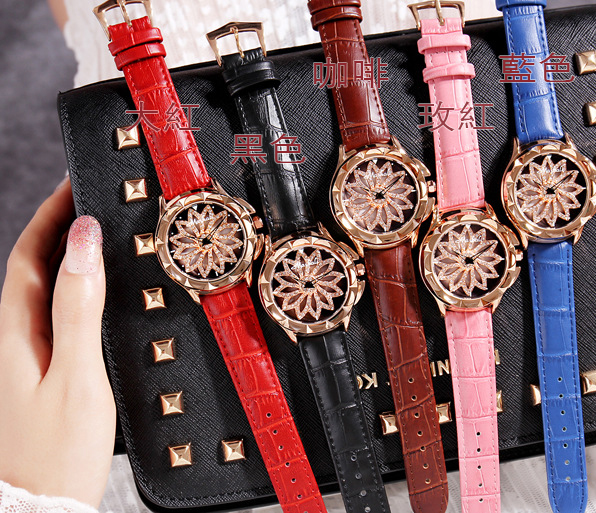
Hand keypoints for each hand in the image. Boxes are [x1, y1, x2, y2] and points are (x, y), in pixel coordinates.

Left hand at [0, 178, 114, 506]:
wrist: (45, 507)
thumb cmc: (58, 451)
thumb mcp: (76, 373)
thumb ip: (78, 306)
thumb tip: (84, 243)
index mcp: (15, 332)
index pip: (29, 255)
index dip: (50, 214)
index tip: (76, 184)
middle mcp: (13, 340)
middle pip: (32, 267)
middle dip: (58, 226)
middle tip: (92, 199)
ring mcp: (24, 358)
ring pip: (42, 290)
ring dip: (66, 255)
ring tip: (98, 235)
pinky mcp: (41, 374)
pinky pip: (54, 315)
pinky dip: (74, 289)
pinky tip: (95, 294)